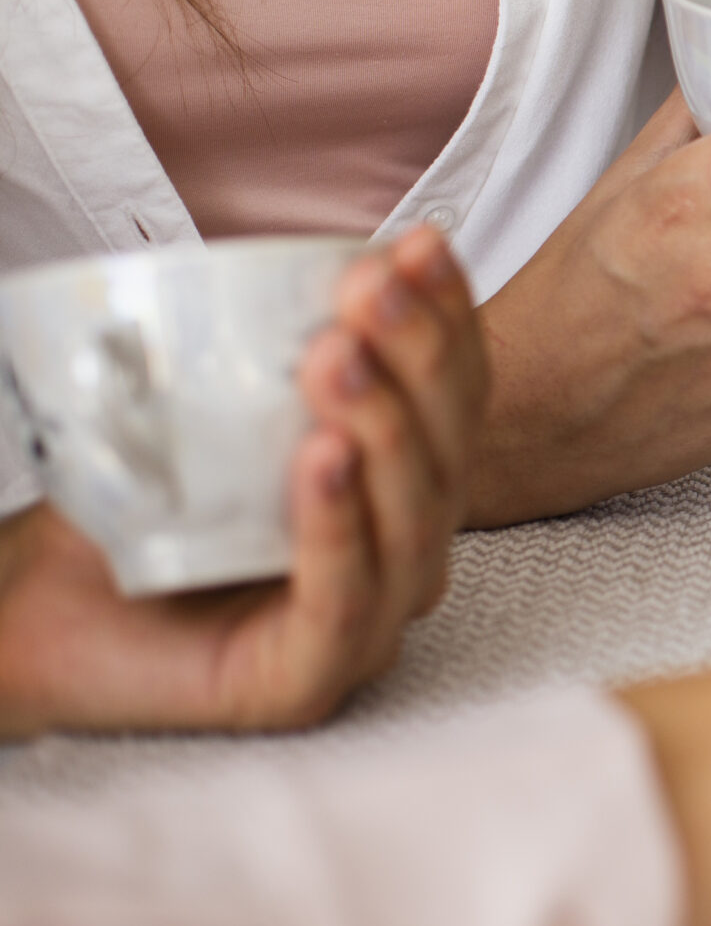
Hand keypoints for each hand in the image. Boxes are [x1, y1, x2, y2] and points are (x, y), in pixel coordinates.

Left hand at [0, 229, 485, 737]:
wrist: (36, 609)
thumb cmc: (131, 511)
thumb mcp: (212, 406)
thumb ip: (266, 344)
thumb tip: (301, 245)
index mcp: (402, 485)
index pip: (455, 395)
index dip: (451, 319)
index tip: (421, 244)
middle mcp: (404, 551)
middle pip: (449, 451)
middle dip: (419, 357)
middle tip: (368, 288)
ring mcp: (369, 622)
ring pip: (414, 520)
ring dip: (383, 427)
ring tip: (333, 358)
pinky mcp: (311, 681)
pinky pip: (345, 598)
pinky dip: (337, 525)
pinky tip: (321, 460)